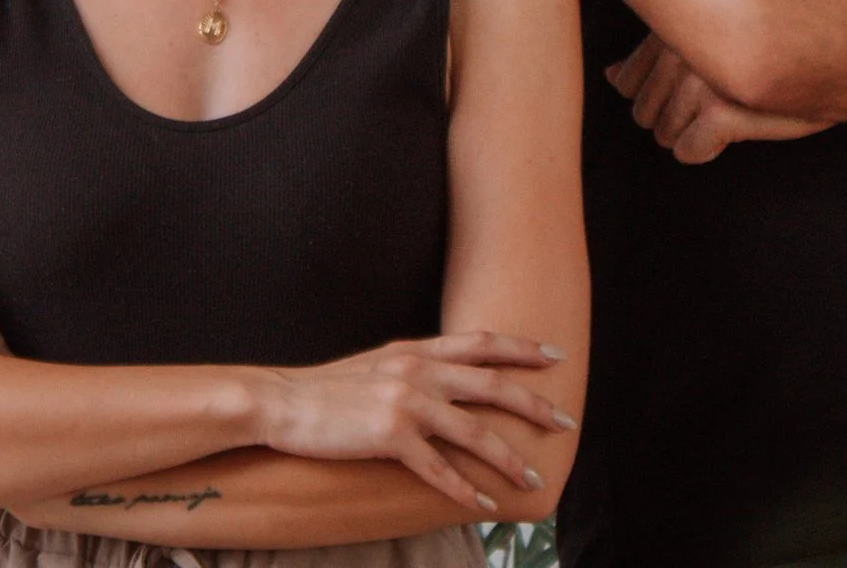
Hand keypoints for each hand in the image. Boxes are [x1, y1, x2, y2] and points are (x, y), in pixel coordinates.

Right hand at [253, 333, 573, 513]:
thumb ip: (414, 368)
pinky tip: (483, 504)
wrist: (281, 402)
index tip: (555, 356)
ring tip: (533, 480)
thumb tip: (445, 380)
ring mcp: (405, 403)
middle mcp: (417, 371)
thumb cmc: (325, 389)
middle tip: (565, 422)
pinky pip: (439, 469)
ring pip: (474, 432)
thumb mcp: (376, 364)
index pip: (480, 343)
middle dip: (534, 405)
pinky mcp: (389, 437)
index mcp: (415, 351)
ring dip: (509, 459)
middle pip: (491, 385)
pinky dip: (465, 490)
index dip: (521, 348)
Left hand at [605, 36, 829, 161]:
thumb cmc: (777, 41)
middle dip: (673, 118)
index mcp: (672, 22)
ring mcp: (699, 77)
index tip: (697, 86)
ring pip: (664, 133)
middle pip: (642, 111)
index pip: (626, 79)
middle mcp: (680, 45)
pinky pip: (689, 150)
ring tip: (731, 113)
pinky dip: (703, 151)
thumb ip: (656, 53)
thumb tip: (609, 76)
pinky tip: (729, 133)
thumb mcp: (712, 38)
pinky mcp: (721, 109)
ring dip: (692, 134)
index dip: (655, 95)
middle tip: (719, 103)